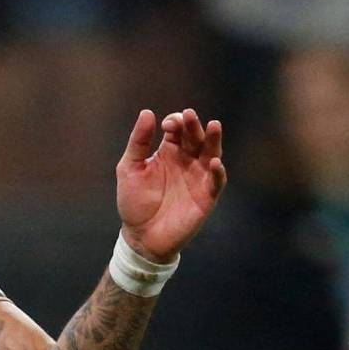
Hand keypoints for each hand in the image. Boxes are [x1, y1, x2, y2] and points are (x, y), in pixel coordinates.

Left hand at [117, 109, 227, 262]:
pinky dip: (218, 171)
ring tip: (214, 126)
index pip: (178, 129)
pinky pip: (217, 181)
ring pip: (211, 153)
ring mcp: (198, 178)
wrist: (141, 237)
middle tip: (189, 116)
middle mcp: (186, 161)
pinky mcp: (206, 196)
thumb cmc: (134, 202)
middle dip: (194, 125)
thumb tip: (147, 112)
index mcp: (169, 151)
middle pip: (196, 137)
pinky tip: (215, 162)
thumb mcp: (130, 168)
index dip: (176, 122)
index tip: (167, 125)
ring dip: (214, 140)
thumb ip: (138, 142)